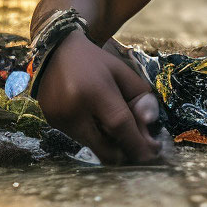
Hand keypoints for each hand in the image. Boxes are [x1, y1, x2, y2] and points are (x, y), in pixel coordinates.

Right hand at [36, 29, 161, 163]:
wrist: (56, 53)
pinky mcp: (52, 124)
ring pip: (94, 147)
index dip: (138, 143)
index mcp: (95, 91)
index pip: (119, 125)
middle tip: (143, 148)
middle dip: (127, 153)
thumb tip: (151, 126)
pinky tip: (100, 123)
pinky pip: (81, 140)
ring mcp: (59, 119)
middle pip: (105, 147)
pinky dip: (96, 138)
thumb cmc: (97, 63)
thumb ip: (141, 99)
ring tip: (122, 129)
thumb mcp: (125, 74)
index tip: (154, 153)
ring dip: (112, 145)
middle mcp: (73, 110)